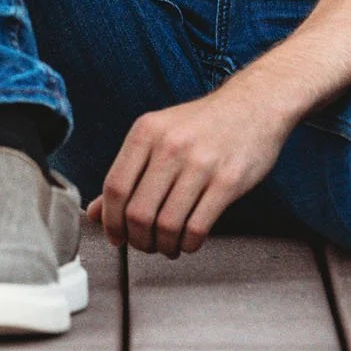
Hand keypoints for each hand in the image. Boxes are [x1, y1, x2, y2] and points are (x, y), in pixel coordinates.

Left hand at [87, 75, 288, 256]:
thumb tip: (95, 213)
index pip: (115, 187)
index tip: (116, 236)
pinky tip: (189, 240)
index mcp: (147, 131)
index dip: (111, 221)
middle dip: (137, 240)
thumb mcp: (158, 135)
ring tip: (167, 245)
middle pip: (138, 212)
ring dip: (163, 246)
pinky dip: (188, 244)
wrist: (255, 104)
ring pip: (167, 225)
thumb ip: (127, 172)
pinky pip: (198, 227)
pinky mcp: (228, 181)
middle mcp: (170, 145)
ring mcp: (201, 163)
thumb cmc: (203, 124)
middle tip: (144, 244)